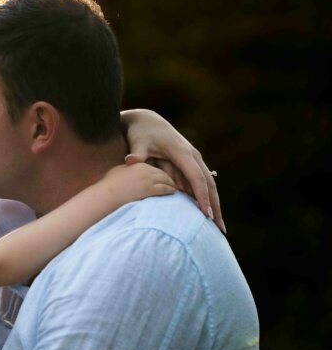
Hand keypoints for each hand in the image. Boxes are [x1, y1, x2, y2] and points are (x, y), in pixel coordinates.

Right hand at [100, 163, 175, 203]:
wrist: (107, 194)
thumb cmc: (109, 184)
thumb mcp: (119, 171)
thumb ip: (128, 169)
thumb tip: (130, 170)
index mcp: (137, 164)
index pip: (154, 167)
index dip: (159, 173)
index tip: (163, 177)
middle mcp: (145, 169)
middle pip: (162, 172)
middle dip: (169, 177)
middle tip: (174, 183)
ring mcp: (147, 179)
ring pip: (165, 179)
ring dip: (171, 184)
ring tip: (175, 188)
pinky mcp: (149, 189)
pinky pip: (164, 188)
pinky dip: (170, 190)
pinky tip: (173, 192)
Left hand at [121, 109, 224, 232]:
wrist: (146, 121)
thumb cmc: (141, 132)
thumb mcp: (138, 142)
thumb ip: (136, 153)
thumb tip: (130, 160)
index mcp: (183, 153)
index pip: (197, 178)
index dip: (201, 197)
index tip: (205, 215)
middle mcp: (193, 157)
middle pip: (209, 184)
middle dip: (215, 206)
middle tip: (219, 228)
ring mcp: (193, 160)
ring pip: (208, 184)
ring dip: (214, 204)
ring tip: (217, 225)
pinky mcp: (190, 163)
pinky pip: (201, 183)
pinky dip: (206, 198)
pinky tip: (206, 213)